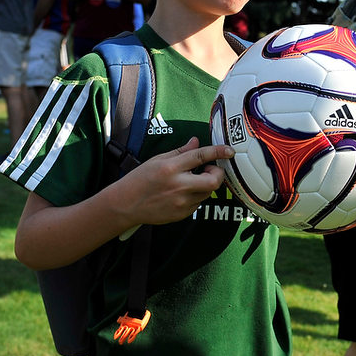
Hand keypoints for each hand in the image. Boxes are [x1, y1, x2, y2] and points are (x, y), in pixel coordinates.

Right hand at [115, 137, 229, 224]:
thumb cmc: (140, 180)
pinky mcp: (182, 214)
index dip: (218, 152)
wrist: (126, 205)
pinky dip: (196, 195)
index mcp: (171, 168)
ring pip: (208, 192)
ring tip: (190, 180)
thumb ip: (181, 152)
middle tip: (210, 169)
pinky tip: (182, 192)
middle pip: (214, 181)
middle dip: (218, 174)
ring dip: (205, 184)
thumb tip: (196, 141)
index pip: (200, 157)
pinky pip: (199, 203)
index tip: (229, 151)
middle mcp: (178, 186)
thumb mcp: (157, 160)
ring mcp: (181, 202)